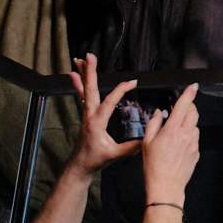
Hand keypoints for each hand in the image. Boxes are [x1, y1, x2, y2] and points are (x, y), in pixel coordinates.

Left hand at [63, 55, 143, 177]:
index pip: (110, 101)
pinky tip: (74, 76)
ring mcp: (85, 115)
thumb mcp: (115, 154)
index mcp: (97, 122)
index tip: (133, 81)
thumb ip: (132, 147)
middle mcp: (89, 115)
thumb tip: (148, 139)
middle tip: (89, 56)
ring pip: (84, 90)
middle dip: (90, 72)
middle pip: (90, 89)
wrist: (79, 166)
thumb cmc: (95, 160)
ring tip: (78, 60)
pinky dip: (78, 85)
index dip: (121, 90)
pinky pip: (81, 97)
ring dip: (82, 74)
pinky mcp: (85, 116)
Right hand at [137, 85, 202, 207]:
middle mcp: (186, 134)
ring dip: (188, 123)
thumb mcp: (147, 142)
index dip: (189, 93)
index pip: (184, 105)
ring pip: (194, 125)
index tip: (192, 86)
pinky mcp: (196, 152)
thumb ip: (154, 123)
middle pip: (193, 113)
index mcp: (173, 130)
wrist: (166, 185)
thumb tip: (159, 113)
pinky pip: (194, 138)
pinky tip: (178, 144)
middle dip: (189, 107)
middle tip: (180, 108)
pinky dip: (188, 136)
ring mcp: (193, 143)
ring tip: (175, 130)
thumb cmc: (154, 166)